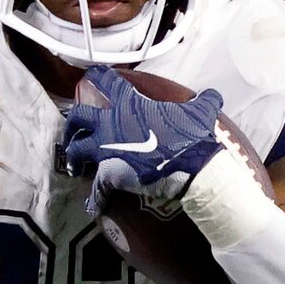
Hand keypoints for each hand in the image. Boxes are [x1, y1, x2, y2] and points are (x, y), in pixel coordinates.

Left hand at [58, 66, 225, 209]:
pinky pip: (95, 189)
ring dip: (73, 158)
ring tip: (75, 167)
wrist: (192, 167)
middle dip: (72, 124)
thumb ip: (203, 101)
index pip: (106, 82)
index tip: (91, 77)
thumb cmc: (193, 137)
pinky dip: (93, 198)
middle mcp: (111, 124)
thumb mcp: (202, 112)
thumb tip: (212, 95)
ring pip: (75, 151)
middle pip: (78, 117)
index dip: (98, 77)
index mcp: (130, 105)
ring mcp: (106, 149)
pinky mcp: (109, 174)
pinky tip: (92, 206)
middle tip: (74, 131)